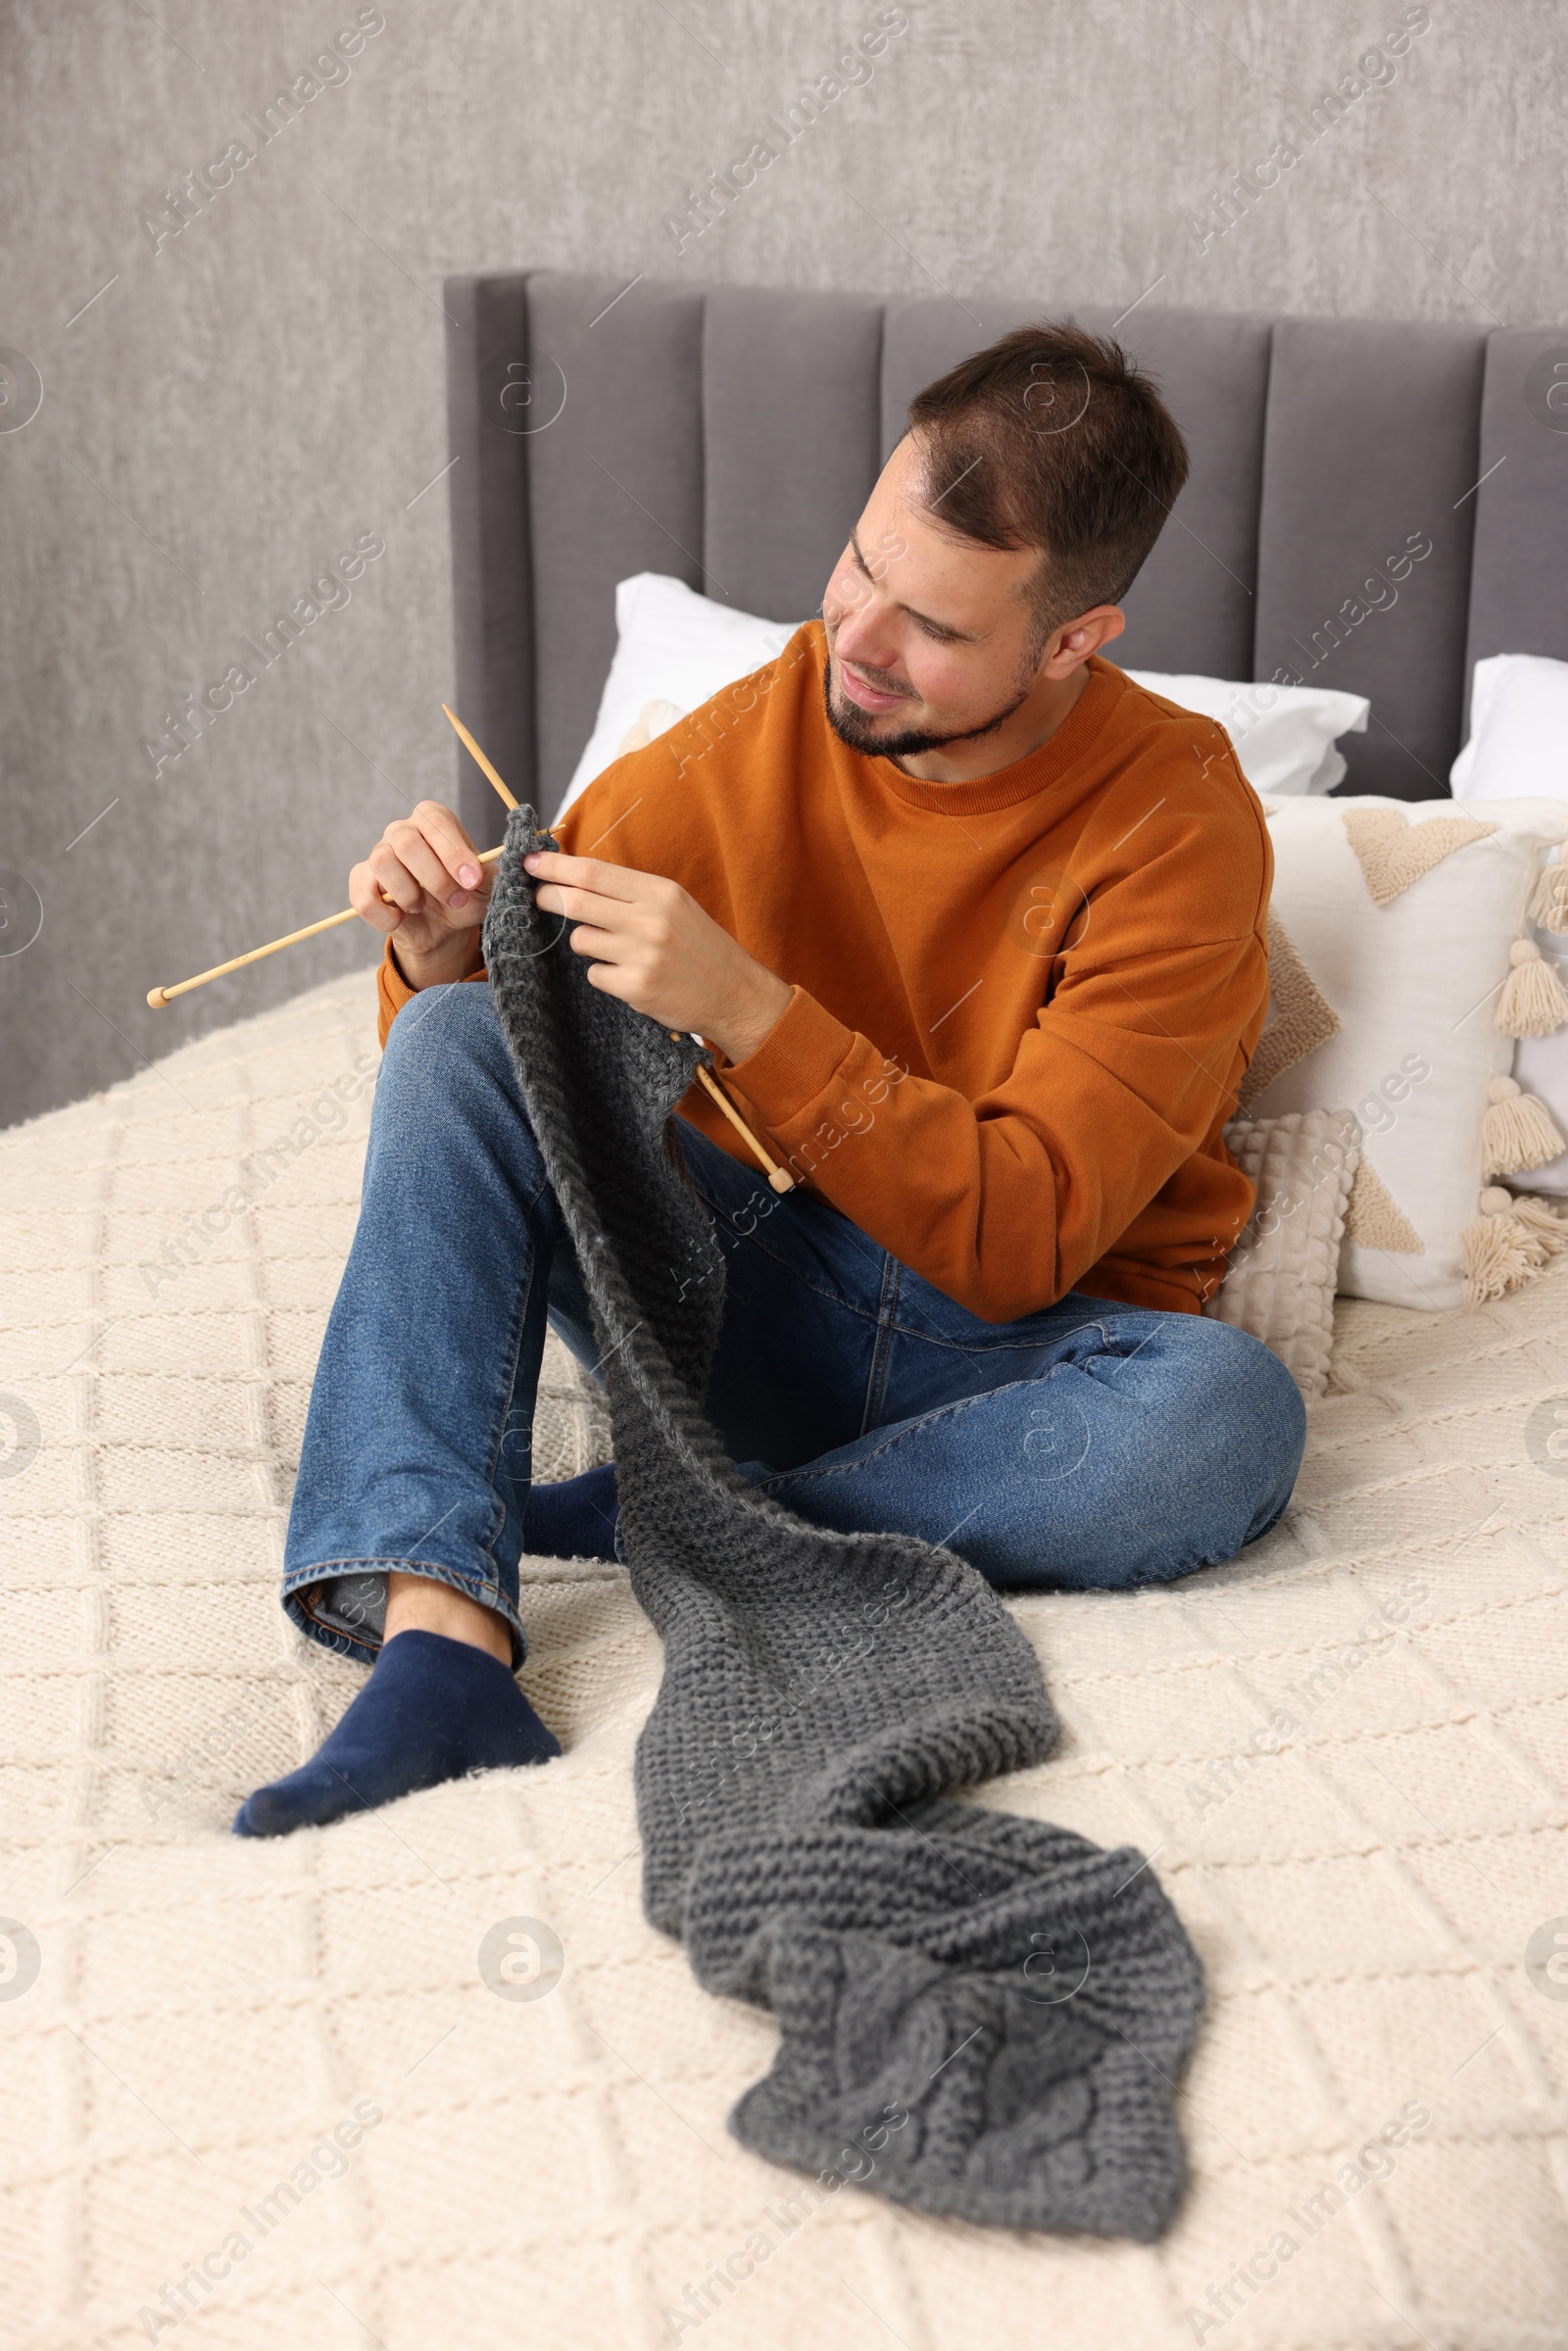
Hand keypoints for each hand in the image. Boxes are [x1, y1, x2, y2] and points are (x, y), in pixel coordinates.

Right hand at [350, 801, 490, 988]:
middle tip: (456, 899)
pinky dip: (385, 915)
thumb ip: (496, 869)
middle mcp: (402, 831)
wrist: (445, 929)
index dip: (453, 852)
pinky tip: (402, 919)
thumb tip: (516, 856)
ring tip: (423, 907)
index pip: (435, 822)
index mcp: (434, 821)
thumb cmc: (467, 897)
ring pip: (381, 861)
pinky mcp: (362, 883)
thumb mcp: (489, 885)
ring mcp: (379, 855)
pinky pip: (364, 896)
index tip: (472, 881)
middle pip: (406, 841)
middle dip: (435, 877)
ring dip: (408, 892)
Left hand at [525, 850, 791, 1062]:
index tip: (530, 862)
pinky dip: (602, 973)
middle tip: (536, 897)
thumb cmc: (699, 946)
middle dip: (547, 897)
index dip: (555, 866)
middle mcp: (651, 920)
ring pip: (580, 941)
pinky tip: (627, 975)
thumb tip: (576, 877)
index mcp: (660, 892)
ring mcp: (643, 955)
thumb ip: (630, 892)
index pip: (593, 872)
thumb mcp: (674, 905)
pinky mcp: (636, 988)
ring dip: (583, 943)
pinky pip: (594, 974)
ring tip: (609, 948)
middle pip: (577, 902)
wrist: (734, 993)